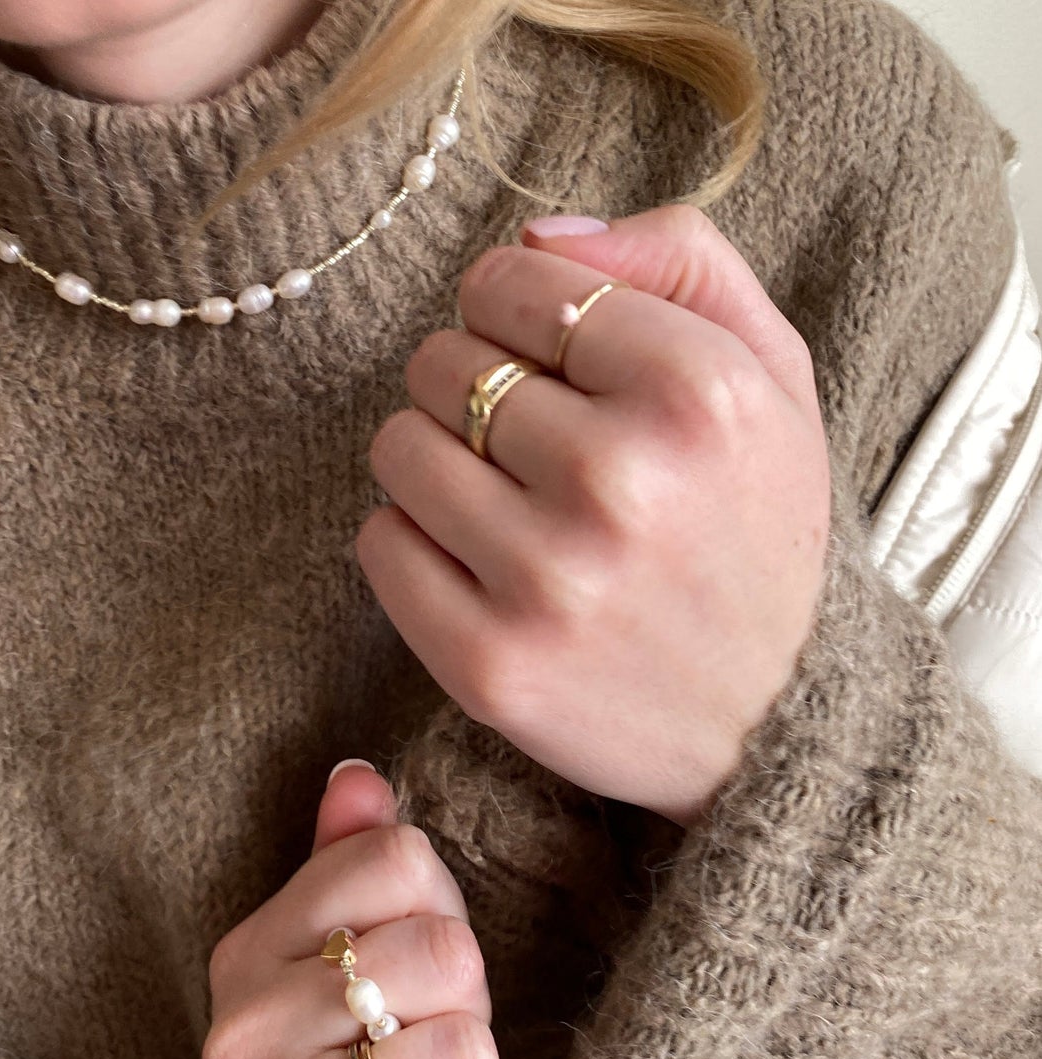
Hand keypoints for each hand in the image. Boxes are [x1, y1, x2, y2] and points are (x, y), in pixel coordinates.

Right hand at [119, 761, 530, 1058]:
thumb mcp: (323, 992)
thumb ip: (342, 877)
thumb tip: (360, 772)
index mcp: (246, 956)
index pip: (397, 861)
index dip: (438, 923)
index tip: (406, 992)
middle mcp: (242, 1032)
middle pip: (443, 952)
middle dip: (462, 1019)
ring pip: (468, 1052)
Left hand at [357, 205, 831, 828]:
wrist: (776, 725)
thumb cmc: (759, 539)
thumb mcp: (773, 377)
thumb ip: (678, 264)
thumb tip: (532, 237)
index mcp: (698, 389)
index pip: (510, 283)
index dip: (505, 310)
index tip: (535, 354)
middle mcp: (620, 479)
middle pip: (441, 363)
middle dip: (468, 386)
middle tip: (521, 440)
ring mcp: (547, 580)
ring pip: (397, 448)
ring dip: (431, 461)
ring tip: (498, 498)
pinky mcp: (487, 664)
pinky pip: (379, 545)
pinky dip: (408, 540)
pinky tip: (471, 559)